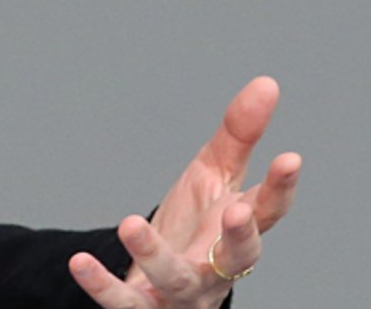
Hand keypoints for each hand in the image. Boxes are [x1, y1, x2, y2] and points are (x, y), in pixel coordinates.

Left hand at [68, 76, 301, 308]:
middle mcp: (218, 267)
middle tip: (235, 211)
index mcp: (237, 229)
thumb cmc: (196, 228)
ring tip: (131, 224)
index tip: (291, 157)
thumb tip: (267, 82)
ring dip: (155, 255)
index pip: (268, 210)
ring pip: (176, 279)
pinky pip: (123, 304)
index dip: (281, 187)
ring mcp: (183, 291)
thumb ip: (238, 135)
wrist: (162, 284)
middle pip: (238, 257)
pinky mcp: (145, 308)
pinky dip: (101, 285)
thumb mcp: (214, 176)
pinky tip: (79, 262)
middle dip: (240, 236)